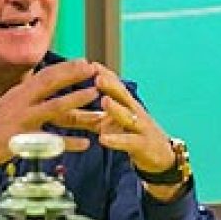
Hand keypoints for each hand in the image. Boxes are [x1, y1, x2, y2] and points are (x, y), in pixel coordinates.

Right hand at [0, 59, 104, 181]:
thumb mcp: (9, 105)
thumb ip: (28, 97)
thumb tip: (45, 87)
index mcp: (18, 93)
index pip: (44, 74)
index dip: (65, 67)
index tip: (84, 61)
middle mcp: (20, 102)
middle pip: (50, 83)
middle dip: (73, 75)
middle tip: (94, 69)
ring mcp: (22, 120)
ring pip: (53, 107)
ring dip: (75, 99)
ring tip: (94, 95)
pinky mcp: (22, 141)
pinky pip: (50, 141)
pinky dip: (69, 143)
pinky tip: (85, 144)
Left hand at [94, 65, 181, 200]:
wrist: (160, 157)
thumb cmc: (131, 136)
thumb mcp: (108, 124)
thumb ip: (87, 117)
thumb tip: (60, 110)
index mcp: (125, 104)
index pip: (115, 85)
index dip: (104, 74)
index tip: (89, 63)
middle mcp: (134, 112)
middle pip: (123, 95)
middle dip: (111, 85)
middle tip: (96, 75)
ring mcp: (140, 128)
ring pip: (128, 116)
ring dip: (116, 108)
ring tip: (104, 100)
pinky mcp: (142, 145)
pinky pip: (128, 141)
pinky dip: (116, 139)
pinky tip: (103, 139)